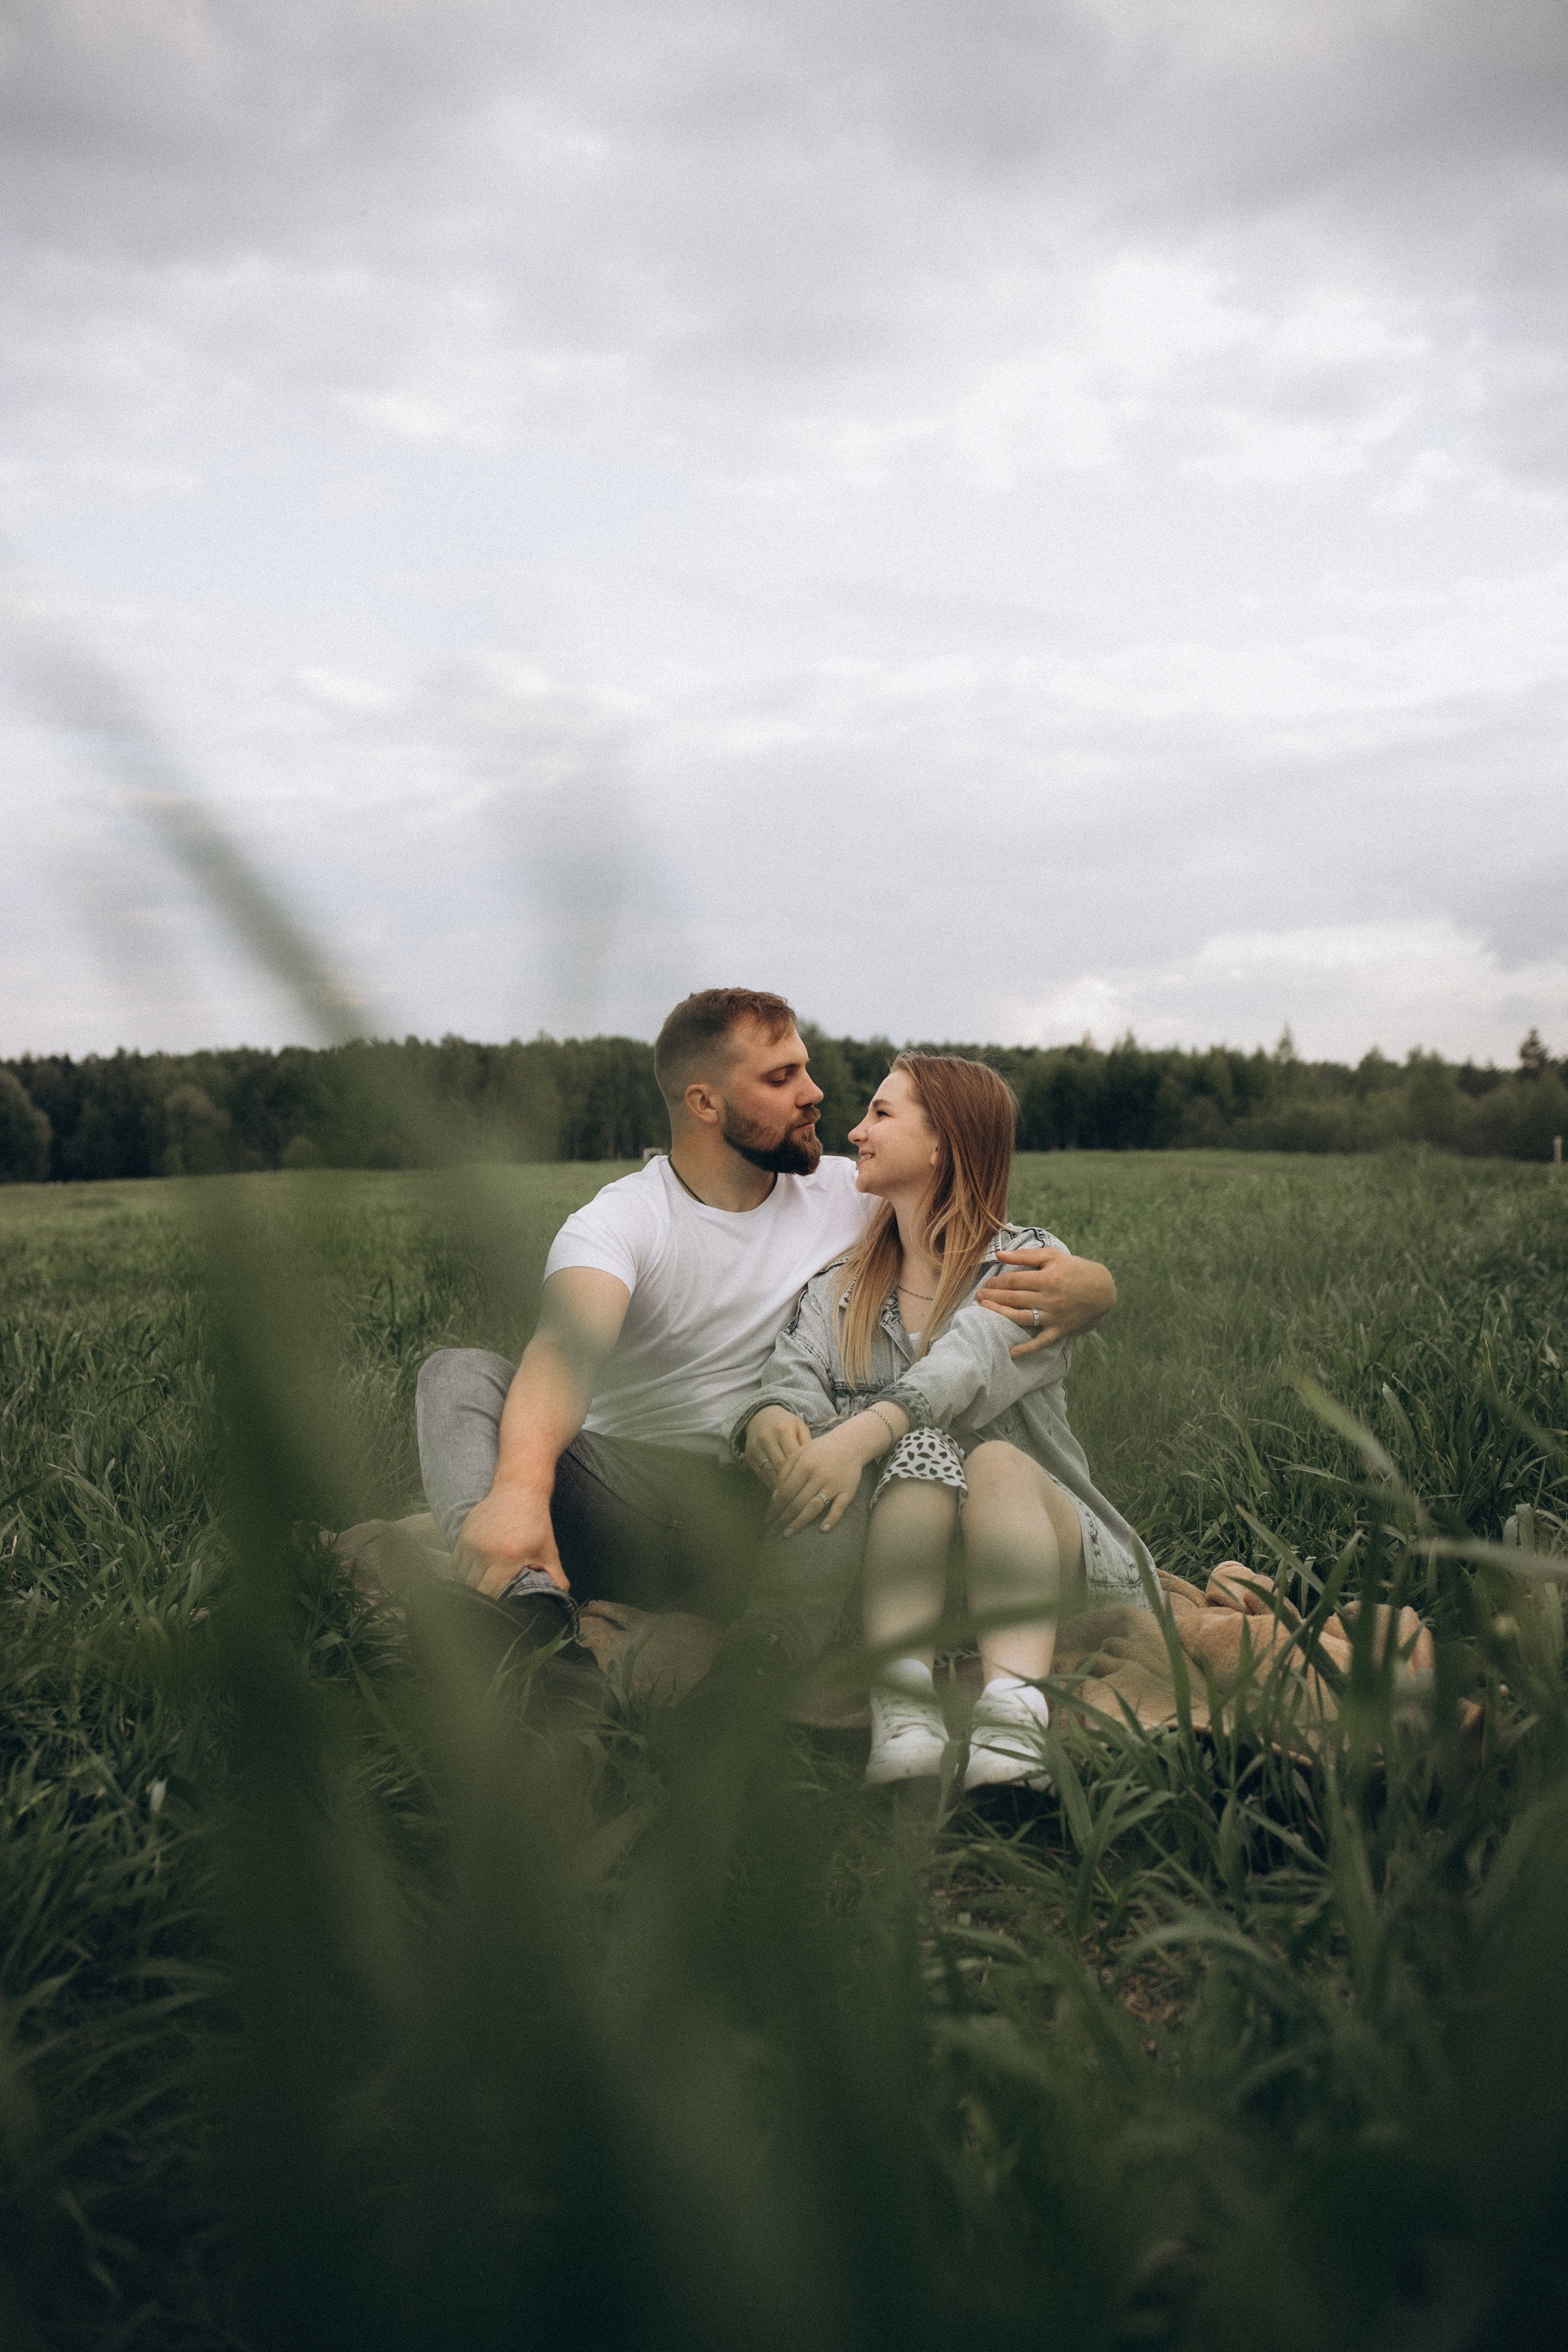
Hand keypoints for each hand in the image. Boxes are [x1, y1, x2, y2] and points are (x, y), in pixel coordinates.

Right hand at [452, 1483, 567, 1597]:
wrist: (519, 1490)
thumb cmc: (536, 1523)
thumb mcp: (549, 1551)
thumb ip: (555, 1578)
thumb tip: (561, 1601)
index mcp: (509, 1557)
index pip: (492, 1594)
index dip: (496, 1605)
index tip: (500, 1610)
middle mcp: (486, 1551)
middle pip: (476, 1588)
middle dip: (484, 1598)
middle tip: (491, 1605)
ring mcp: (472, 1543)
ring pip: (463, 1578)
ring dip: (471, 1587)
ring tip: (482, 1591)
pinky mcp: (463, 1536)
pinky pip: (457, 1564)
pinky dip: (463, 1573)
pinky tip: (473, 1576)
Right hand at [744, 1405, 811, 1490]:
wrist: (761, 1416)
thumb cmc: (786, 1424)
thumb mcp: (799, 1427)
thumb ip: (807, 1444)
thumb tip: (814, 1466)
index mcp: (783, 1429)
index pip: (793, 1455)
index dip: (801, 1470)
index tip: (811, 1483)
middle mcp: (767, 1438)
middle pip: (780, 1465)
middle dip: (791, 1481)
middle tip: (802, 1495)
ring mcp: (756, 1448)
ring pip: (769, 1471)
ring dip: (780, 1486)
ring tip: (792, 1497)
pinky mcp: (749, 1456)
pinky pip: (760, 1474)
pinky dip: (770, 1483)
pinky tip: (780, 1492)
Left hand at [766, 1416, 883, 1536]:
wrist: (850, 1443)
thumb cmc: (820, 1450)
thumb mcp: (799, 1453)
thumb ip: (785, 1472)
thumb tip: (774, 1497)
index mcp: (805, 1465)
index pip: (786, 1492)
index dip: (775, 1508)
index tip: (767, 1519)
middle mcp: (818, 1475)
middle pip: (797, 1502)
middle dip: (783, 1519)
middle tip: (772, 1532)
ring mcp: (834, 1484)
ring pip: (814, 1507)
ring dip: (799, 1523)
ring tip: (787, 1534)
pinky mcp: (848, 1491)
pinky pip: (839, 1508)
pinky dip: (831, 1519)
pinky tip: (822, 1529)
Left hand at [977, 1247, 1115, 1357]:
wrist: (1102, 1290)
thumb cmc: (1074, 1269)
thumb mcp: (1053, 1256)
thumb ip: (1025, 1255)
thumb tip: (999, 1254)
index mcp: (1047, 1278)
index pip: (1014, 1281)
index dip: (997, 1283)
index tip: (986, 1283)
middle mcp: (1049, 1298)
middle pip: (1014, 1299)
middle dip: (993, 1297)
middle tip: (978, 1296)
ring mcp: (1054, 1316)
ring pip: (1021, 1318)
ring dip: (1000, 1314)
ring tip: (985, 1310)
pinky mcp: (1059, 1330)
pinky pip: (1041, 1342)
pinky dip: (1026, 1349)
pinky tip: (1010, 1352)